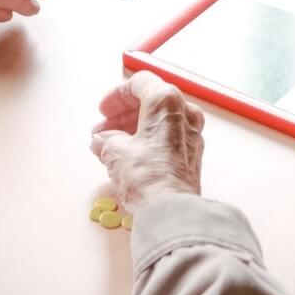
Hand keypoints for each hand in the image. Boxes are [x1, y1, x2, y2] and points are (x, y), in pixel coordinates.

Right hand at [89, 71, 204, 210]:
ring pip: (160, 121)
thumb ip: (106, 140)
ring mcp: (193, 134)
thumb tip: (102, 142)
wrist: (171, 211)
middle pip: (151, 101)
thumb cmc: (145, 176)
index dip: (116, 95)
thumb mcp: (114, 152)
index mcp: (166, 101)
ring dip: (133, 129)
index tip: (103, 110)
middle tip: (103, 131)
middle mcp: (185, 113)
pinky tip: (129, 157)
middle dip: (123, 115)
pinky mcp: (193, 155)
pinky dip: (148, 141)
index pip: (140, 83)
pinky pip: (168, 138)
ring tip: (110, 147)